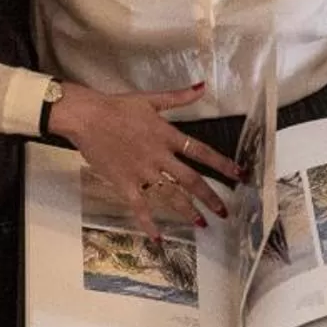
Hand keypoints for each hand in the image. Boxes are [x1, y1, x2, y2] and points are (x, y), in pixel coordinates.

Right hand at [50, 80, 246, 239]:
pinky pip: (140, 208)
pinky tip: (158, 239)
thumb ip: (179, 97)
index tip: (239, 175)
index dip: (222, 164)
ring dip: (188, 212)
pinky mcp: (124, 184)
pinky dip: (149, 224)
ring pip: (171, 196)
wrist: (87, 117)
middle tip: (224, 212)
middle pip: (191, 180)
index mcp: (167, 136)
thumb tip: (202, 87)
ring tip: (202, 225)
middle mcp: (160, 157)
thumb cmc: (116, 106)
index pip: (201, 152)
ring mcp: (142, 172)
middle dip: (211, 198)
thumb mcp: (150, 99)